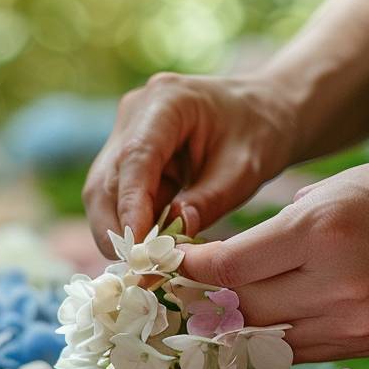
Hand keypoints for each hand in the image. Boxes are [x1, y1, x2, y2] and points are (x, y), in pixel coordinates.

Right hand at [82, 74, 297, 254]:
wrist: (264, 111)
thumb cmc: (260, 133)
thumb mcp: (244, 171)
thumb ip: (207, 203)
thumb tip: (169, 242)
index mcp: (166, 100)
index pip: (134, 158)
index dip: (130, 207)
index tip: (138, 249)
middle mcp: (134, 113)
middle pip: (105, 180)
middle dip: (117, 229)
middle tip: (140, 268)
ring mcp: (125, 134)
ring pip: (103, 194)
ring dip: (122, 232)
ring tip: (150, 261)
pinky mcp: (126, 157)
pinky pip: (117, 198)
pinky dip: (132, 226)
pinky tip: (153, 246)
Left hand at [180, 157, 368, 362]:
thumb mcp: (328, 191)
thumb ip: (271, 232)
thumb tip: (213, 263)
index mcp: (322, 233)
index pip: (229, 267)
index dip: (190, 268)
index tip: (171, 262)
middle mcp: (336, 284)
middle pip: (240, 306)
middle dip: (206, 296)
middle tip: (184, 286)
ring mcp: (351, 322)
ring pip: (262, 335)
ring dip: (233, 322)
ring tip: (212, 305)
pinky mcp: (361, 345)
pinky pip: (294, 349)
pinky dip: (269, 336)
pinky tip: (256, 320)